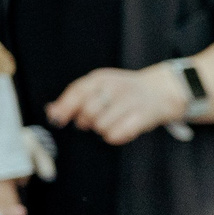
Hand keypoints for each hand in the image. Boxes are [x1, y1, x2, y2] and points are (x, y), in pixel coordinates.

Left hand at [46, 64, 187, 145]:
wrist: (161, 92)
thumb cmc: (124, 92)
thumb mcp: (100, 87)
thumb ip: (75, 98)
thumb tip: (52, 112)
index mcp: (102, 78)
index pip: (77, 92)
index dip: (64, 108)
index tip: (57, 121)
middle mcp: (116, 87)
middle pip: (88, 113)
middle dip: (86, 122)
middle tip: (94, 121)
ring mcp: (130, 102)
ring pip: (101, 126)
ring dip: (103, 129)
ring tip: (113, 122)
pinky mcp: (142, 117)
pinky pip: (116, 135)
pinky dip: (115, 136)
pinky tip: (122, 129)